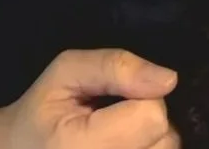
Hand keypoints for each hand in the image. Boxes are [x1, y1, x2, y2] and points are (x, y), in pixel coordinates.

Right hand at [0, 51, 178, 148]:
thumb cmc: (39, 112)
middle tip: (112, 118)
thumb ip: (115, 67)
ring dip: (150, 141)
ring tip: (116, 136)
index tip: (113, 97)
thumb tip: (169, 78)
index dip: (140, 95)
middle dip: (147, 121)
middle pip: (166, 140)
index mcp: (84, 147)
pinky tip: (122, 146)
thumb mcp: (65, 71)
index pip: (153, 116)